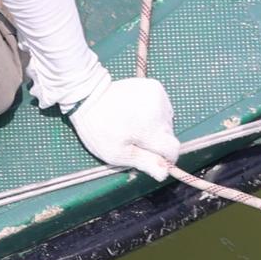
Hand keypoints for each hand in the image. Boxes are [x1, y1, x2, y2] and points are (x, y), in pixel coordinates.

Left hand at [68, 76, 183, 175]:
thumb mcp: (117, 153)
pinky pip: (162, 106)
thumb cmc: (99, 129)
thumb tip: (164, 173)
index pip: (172, 149)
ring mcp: (158, 96)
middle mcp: (160, 111)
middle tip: (135, 140)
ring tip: (135, 125)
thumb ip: (144, 162)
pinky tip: (137, 112)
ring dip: (156, 127)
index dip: (165, 158)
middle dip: (157, 142)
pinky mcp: (154, 86)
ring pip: (167, 120)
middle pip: (169, 135)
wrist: (88, 96)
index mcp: (151, 129)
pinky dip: (154, 113)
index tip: (153, 159)